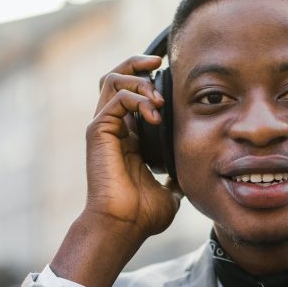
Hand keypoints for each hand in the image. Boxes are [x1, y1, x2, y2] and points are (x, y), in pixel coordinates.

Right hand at [84, 55, 181, 241]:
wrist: (124, 225)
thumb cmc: (142, 215)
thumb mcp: (170, 191)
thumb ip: (176, 178)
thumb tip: (188, 178)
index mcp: (126, 137)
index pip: (131, 94)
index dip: (147, 78)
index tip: (168, 72)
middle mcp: (112, 128)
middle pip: (116, 77)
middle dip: (137, 63)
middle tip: (158, 60)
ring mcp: (103, 128)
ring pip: (113, 80)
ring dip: (140, 81)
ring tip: (160, 99)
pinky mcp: (98, 131)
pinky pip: (116, 98)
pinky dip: (138, 98)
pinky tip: (155, 113)